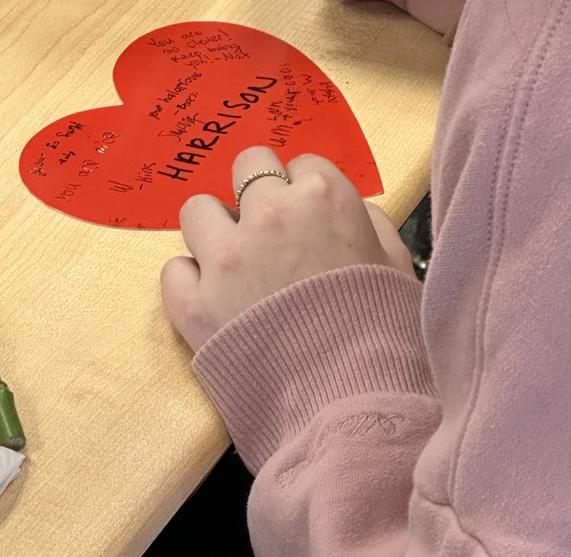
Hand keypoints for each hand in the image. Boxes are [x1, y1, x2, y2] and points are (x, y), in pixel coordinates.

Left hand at [160, 146, 414, 351]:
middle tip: (268, 227)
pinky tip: (212, 300)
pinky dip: (190, 283)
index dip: (305, 190)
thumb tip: (351, 210)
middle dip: (257, 191)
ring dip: (215, 230)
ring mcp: (226, 257)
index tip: (308, 216)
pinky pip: (173, 270)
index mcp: (324, 198)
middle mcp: (269, 214)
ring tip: (233, 262)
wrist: (355, 408)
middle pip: (247, 165)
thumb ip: (370, 224)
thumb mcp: (397, 266)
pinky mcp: (194, 303)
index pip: (302, 163)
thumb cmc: (386, 335)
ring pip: (198, 209)